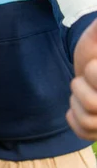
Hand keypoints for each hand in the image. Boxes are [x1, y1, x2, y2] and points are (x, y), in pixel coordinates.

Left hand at [68, 19, 96, 139]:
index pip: (95, 76)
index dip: (93, 72)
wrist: (91, 65)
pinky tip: (76, 107)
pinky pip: (84, 132)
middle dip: (82, 87)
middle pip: (94, 104)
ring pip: (89, 121)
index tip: (93, 65)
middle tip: (86, 77)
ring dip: (76, 102)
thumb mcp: (96, 36)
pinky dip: (74, 119)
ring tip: (82, 90)